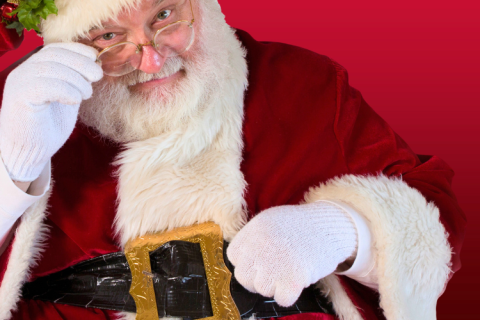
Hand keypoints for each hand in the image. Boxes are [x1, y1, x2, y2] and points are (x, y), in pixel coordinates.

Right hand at [0, 42, 102, 181]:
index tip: (95, 58)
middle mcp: (24, 71)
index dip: (77, 50)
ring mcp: (20, 82)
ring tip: (86, 95)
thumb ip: (75, 81)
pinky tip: (75, 101)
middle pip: (55, 55)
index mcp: (35, 68)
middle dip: (81, 63)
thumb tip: (95, 65)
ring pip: (52, 69)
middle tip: (96, 77)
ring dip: (77, 80)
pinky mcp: (19, 97)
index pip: (55, 48)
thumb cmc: (49, 126)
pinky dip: (66, 90)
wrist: (30, 151)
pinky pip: (45, 85)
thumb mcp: (67, 97)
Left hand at [227, 201, 357, 306]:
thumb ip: (254, 237)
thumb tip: (241, 257)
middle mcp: (260, 246)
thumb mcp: (271, 220)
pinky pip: (281, 299)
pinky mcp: (292, 279)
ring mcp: (275, 263)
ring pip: (262, 289)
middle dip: (257, 278)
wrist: (331, 226)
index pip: (234, 256)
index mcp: (254, 230)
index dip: (247, 261)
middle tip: (274, 271)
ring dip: (275, 286)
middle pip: (243, 276)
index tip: (259, 261)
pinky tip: (297, 280)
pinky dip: (290, 294)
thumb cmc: (301, 225)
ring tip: (289, 270)